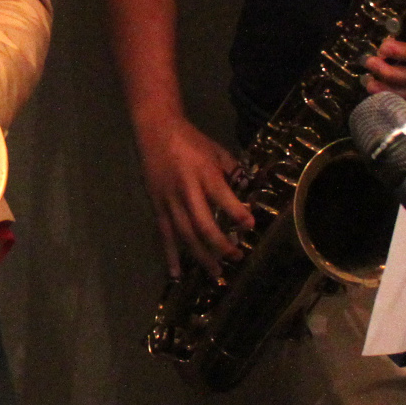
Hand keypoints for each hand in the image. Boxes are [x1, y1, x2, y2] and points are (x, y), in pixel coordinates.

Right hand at [137, 116, 247, 276]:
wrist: (155, 130)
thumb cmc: (191, 141)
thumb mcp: (217, 151)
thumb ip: (232, 172)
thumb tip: (248, 191)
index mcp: (204, 173)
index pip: (223, 197)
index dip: (238, 214)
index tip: (250, 226)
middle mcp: (186, 190)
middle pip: (202, 224)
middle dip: (220, 245)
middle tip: (236, 257)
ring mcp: (169, 201)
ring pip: (184, 234)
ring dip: (201, 256)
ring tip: (215, 273)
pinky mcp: (157, 206)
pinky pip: (164, 234)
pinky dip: (170, 255)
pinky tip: (176, 274)